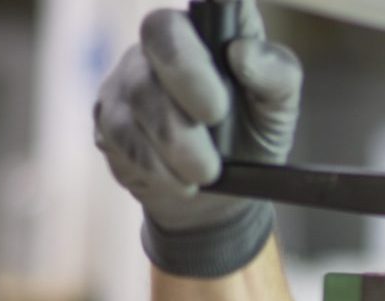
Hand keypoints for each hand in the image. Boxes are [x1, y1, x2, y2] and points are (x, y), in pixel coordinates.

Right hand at [94, 1, 303, 277]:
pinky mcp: (106, 118)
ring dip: (177, 139)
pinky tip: (180, 181)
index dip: (209, 10)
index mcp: (210, 27)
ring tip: (207, 171)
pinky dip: (157, 165)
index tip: (227, 54)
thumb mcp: (278, 108)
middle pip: (160, 32)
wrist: (217, 197)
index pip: (202, 1)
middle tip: (216, 116)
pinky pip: (122, 134)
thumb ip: (275, 74)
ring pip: (140, 92)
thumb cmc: (250, 137)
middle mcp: (164, 41)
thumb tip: (242, 52)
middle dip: (189, 79)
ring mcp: (128, 76)